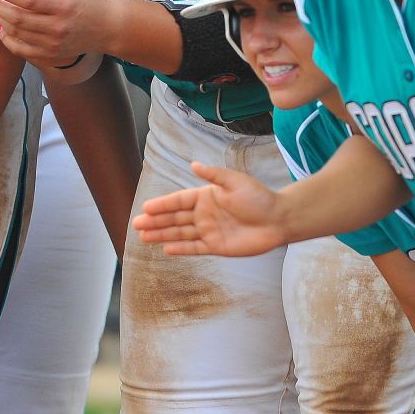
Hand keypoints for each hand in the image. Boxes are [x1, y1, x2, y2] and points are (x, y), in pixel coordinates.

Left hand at [0, 0, 114, 68]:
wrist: (106, 28)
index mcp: (63, 6)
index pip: (29, 1)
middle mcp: (57, 28)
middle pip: (18, 19)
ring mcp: (53, 45)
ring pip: (17, 35)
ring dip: (0, 20)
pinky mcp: (51, 56)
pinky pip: (22, 51)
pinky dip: (7, 40)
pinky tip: (1, 26)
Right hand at [131, 161, 291, 256]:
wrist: (279, 219)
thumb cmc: (259, 198)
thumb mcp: (235, 181)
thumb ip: (213, 175)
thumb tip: (194, 164)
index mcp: (206, 196)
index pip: (178, 201)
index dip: (162, 205)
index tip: (146, 208)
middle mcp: (204, 214)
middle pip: (175, 218)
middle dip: (155, 222)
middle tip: (136, 225)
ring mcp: (209, 231)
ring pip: (180, 233)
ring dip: (162, 235)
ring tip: (143, 238)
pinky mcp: (217, 246)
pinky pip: (194, 248)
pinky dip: (181, 249)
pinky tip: (166, 249)